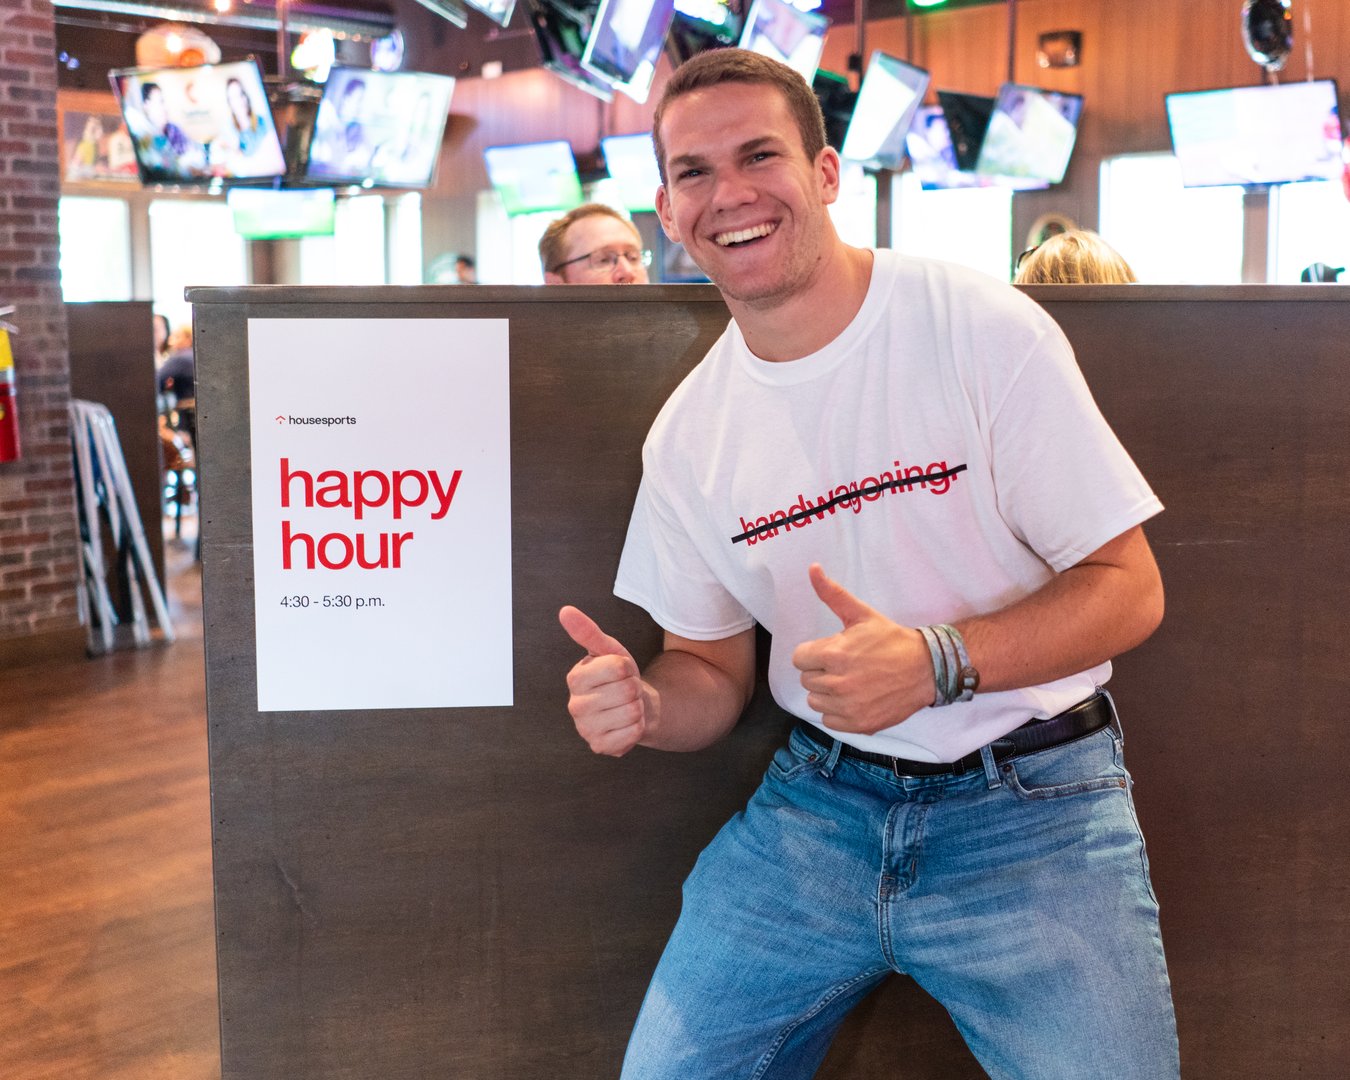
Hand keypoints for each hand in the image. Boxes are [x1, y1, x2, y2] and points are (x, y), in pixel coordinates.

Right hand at [559, 606, 648, 756]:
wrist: (632, 705)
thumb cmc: (619, 676)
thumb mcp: (609, 650)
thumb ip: (587, 631)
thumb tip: (565, 611)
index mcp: (575, 677)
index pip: (617, 667)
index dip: (627, 668)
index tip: (621, 672)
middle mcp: (575, 705)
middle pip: (627, 691)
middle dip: (634, 689)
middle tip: (625, 691)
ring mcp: (585, 729)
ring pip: (631, 713)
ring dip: (637, 708)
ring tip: (626, 706)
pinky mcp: (599, 747)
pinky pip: (632, 734)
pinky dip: (638, 727)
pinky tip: (627, 724)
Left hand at [790, 564, 933, 734]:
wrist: (925, 669)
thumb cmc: (891, 640)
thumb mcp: (861, 614)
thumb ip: (832, 594)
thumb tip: (813, 568)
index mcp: (833, 654)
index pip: (799, 659)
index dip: (813, 654)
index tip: (830, 652)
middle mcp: (837, 683)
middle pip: (806, 680)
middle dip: (820, 671)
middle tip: (843, 666)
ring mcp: (848, 706)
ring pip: (815, 702)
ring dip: (826, 693)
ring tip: (848, 682)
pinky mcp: (859, 724)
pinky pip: (830, 721)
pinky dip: (838, 713)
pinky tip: (854, 699)